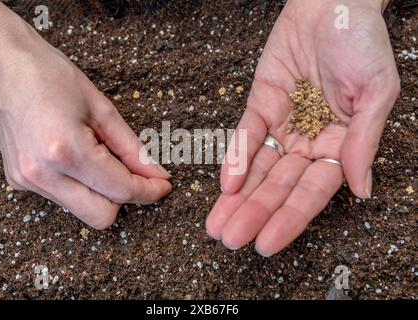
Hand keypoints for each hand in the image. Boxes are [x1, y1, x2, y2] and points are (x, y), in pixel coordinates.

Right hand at [0, 6, 170, 228]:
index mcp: (66, 151)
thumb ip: (132, 149)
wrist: (7, 67)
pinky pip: (64, 198)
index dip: (149, 191)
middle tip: (137, 175)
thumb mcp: (103, 110)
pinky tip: (77, 158)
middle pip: (101, 216)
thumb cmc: (53, 77)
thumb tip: (156, 175)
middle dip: (125, 199)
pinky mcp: (20, 182)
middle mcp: (43, 174)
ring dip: (102, 192)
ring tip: (98, 155)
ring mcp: (28, 181)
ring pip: (83, 210)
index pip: (120, 190)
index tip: (163, 186)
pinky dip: (81, 186)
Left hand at [206, 0, 399, 255]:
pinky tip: (226, 182)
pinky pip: (247, 134)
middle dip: (254, 214)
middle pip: (278, 186)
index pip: (311, 191)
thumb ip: (363, 142)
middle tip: (231, 240)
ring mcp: (283, 123)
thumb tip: (362, 189)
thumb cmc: (362, 42)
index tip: (268, 243)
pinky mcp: (261, 103)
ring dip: (237, 197)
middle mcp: (309, 140)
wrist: (332, 2)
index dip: (290, 218)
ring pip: (257, 168)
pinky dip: (236, 156)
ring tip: (218, 224)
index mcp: (340, 144)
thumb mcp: (376, 93)